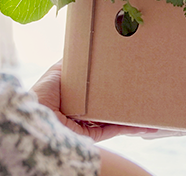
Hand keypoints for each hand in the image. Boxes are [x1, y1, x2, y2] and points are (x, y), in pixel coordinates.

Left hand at [30, 61, 158, 142]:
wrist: (35, 118)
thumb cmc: (42, 94)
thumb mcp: (58, 71)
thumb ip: (72, 63)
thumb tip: (83, 49)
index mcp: (74, 96)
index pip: (97, 89)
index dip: (112, 82)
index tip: (127, 74)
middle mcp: (82, 111)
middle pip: (108, 103)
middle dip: (126, 98)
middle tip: (143, 89)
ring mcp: (88, 124)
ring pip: (115, 118)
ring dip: (133, 114)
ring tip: (150, 108)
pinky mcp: (92, 136)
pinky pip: (115, 130)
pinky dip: (131, 127)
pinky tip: (146, 124)